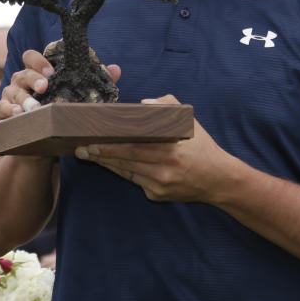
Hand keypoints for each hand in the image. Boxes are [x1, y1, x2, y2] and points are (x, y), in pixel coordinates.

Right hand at [0, 50, 120, 119]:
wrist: (41, 143)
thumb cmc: (59, 113)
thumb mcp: (76, 98)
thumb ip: (94, 83)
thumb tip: (116, 69)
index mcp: (37, 73)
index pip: (31, 57)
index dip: (39, 61)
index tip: (52, 70)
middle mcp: (21, 82)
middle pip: (22, 73)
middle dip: (33, 78)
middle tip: (45, 86)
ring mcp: (10, 98)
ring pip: (12, 92)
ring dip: (24, 99)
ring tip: (34, 108)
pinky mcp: (4, 115)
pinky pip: (2, 110)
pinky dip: (9, 111)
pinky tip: (18, 115)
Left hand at [74, 94, 238, 203]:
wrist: (218, 180)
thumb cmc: (202, 147)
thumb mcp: (189, 122)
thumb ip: (167, 107)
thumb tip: (142, 105)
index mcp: (170, 149)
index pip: (132, 145)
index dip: (110, 143)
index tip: (92, 137)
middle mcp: (163, 169)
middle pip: (124, 160)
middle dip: (100, 154)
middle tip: (81, 147)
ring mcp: (158, 185)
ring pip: (125, 172)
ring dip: (105, 163)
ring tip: (88, 154)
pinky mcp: (156, 195)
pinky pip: (134, 181)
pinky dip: (121, 172)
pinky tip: (108, 164)